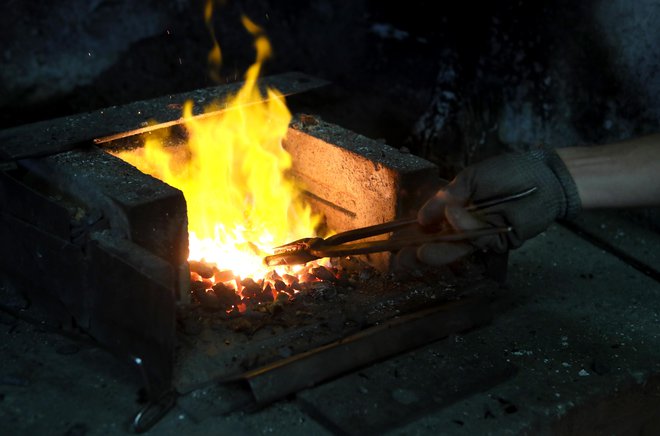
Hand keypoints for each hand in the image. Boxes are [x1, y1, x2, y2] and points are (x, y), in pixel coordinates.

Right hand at [413, 147, 580, 265]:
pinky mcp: (498, 242)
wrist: (544, 176)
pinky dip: (463, 227)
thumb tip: (422, 218)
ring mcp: (482, 235)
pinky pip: (476, 239)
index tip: (395, 243)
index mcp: (457, 210)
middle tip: (400, 262)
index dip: (414, 236)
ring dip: (437, 252)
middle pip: (440, 244)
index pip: (431, 227)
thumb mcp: (470, 179)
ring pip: (456, 248)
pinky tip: (454, 214)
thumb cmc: (508, 172)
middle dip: (420, 254)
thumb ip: (446, 198)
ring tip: (418, 255)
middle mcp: (467, 226)